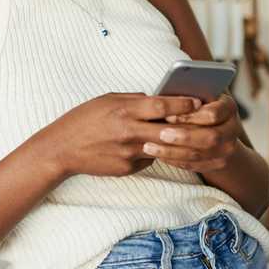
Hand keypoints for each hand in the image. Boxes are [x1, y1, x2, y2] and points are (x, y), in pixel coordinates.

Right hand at [36, 93, 200, 178]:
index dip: (182, 104)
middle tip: (206, 121)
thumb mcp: (107, 100)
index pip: (161, 106)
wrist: (62, 149)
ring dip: (176, 142)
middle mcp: (129, 132)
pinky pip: (149, 159)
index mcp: (124, 111)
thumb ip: (134, 100)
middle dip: (190, 126)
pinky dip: (153, 152)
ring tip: (186, 135)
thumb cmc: (83, 120)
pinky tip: (148, 147)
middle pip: (170, 131)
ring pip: (164, 147)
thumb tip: (158, 100)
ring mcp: (130, 153)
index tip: (197, 101)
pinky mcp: (128, 168)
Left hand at [141, 93, 242, 173]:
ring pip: (199, 154)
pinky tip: (158, 155)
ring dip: (172, 152)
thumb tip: (164, 96)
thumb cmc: (200, 107)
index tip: (169, 115)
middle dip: (183, 137)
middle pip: (209, 137)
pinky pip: (194, 165)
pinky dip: (174, 161)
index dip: (190, 116)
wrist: (219, 130)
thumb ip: (186, 95)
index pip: (212, 114)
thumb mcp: (198, 95)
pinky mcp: (218, 163)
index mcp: (228, 107)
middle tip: (159, 134)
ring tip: (149, 147)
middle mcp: (233, 129)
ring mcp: (227, 149)